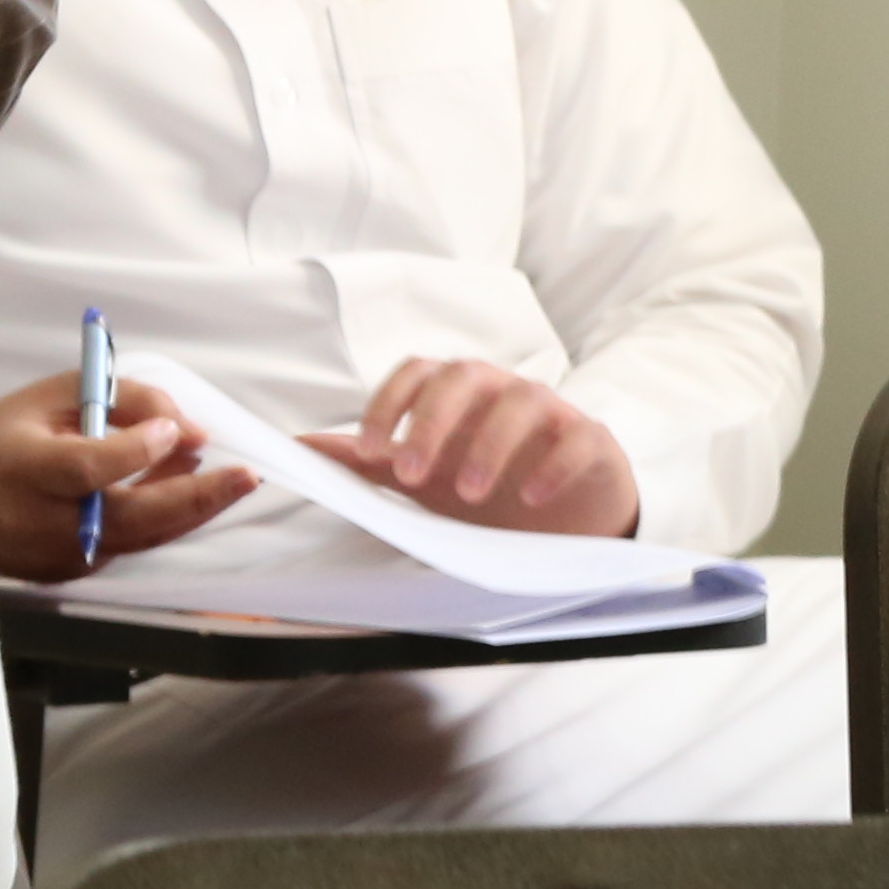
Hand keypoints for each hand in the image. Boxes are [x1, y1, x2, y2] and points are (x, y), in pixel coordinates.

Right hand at [0, 376, 254, 579]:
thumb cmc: (4, 439)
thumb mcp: (51, 397)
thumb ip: (120, 401)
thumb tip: (185, 429)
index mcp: (26, 470)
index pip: (87, 468)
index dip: (136, 451)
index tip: (175, 430)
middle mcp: (43, 523)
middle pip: (130, 518)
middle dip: (195, 497)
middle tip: (244, 477)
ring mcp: (60, 557)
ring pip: (141, 538)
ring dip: (189, 509)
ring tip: (230, 481)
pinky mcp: (74, 573)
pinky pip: (130, 545)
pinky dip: (161, 519)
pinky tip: (184, 491)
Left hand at [305, 354, 640, 537]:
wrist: (562, 516)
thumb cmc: (484, 484)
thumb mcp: (422, 477)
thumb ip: (367, 460)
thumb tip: (298, 448)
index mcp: (453, 391)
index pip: (415, 372)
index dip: (389, 404)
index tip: (370, 450)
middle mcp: (498, 388)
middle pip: (463, 375)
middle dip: (433, 422)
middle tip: (411, 475)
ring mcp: (548, 410)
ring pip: (520, 400)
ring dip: (488, 445)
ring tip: (467, 494)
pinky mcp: (590, 439)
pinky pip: (575, 437)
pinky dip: (552, 463)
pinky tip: (530, 496)